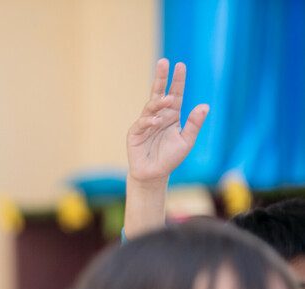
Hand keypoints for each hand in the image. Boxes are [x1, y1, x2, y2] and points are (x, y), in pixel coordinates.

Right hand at [126, 58, 208, 185]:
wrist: (154, 174)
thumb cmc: (170, 158)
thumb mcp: (187, 140)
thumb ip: (194, 124)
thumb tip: (204, 106)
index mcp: (172, 115)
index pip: (175, 94)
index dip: (177, 80)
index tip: (180, 65)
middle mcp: (158, 115)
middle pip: (159, 92)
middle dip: (161, 77)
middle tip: (163, 62)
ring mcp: (145, 123)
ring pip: (151, 106)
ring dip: (158, 101)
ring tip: (167, 99)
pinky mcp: (135, 132)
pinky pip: (143, 123)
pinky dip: (150, 121)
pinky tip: (157, 121)